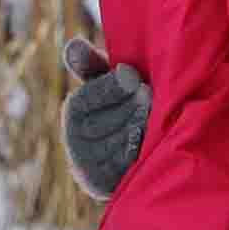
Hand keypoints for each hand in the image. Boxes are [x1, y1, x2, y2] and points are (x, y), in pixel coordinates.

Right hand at [58, 37, 149, 200]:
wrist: (139, 156)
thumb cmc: (124, 107)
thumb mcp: (110, 83)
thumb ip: (93, 65)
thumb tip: (72, 44)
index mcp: (75, 109)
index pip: (85, 98)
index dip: (111, 87)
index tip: (134, 76)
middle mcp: (74, 139)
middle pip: (101, 121)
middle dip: (130, 106)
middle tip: (150, 93)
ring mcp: (88, 165)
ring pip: (114, 143)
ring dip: (138, 126)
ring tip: (156, 114)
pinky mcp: (103, 185)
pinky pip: (123, 167)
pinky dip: (140, 151)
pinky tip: (155, 139)